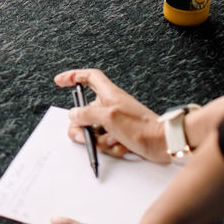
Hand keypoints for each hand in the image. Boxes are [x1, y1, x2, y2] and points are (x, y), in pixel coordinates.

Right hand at [54, 69, 168, 163]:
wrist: (163, 144)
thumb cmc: (142, 127)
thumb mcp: (109, 117)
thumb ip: (87, 114)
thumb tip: (73, 114)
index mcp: (109, 94)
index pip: (88, 77)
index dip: (73, 76)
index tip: (60, 81)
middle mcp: (110, 106)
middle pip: (84, 112)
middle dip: (82, 127)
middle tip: (85, 135)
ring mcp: (115, 122)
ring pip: (93, 130)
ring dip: (100, 140)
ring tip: (113, 140)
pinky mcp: (120, 135)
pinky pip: (105, 141)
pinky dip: (111, 146)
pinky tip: (122, 146)